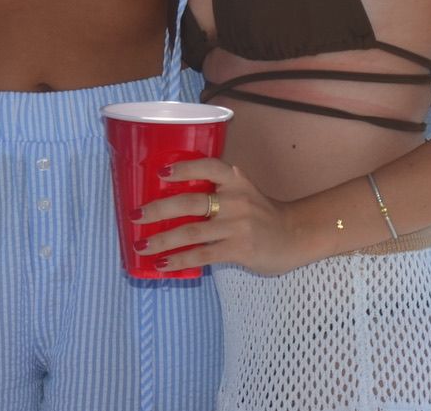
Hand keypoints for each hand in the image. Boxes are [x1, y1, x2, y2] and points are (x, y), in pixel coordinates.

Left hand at [132, 159, 307, 277]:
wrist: (294, 236)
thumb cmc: (261, 214)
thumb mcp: (244, 192)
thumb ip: (219, 191)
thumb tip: (173, 200)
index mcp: (236, 180)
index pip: (208, 166)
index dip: (183, 168)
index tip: (160, 173)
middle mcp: (236, 199)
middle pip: (190, 202)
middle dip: (158, 209)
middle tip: (135, 216)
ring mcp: (237, 225)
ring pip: (191, 232)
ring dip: (162, 239)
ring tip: (142, 246)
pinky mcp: (238, 249)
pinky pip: (202, 255)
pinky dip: (180, 260)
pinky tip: (164, 264)